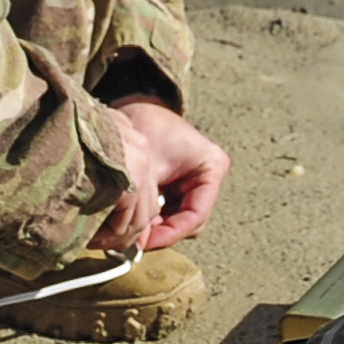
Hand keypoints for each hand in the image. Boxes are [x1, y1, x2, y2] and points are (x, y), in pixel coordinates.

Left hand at [95, 98, 230, 251]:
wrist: (135, 102)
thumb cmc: (145, 124)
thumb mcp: (147, 165)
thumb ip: (146, 203)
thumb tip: (138, 240)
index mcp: (211, 168)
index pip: (196, 216)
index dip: (170, 233)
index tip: (144, 241)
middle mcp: (208, 178)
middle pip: (189, 222)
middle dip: (162, 232)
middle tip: (134, 240)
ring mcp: (195, 183)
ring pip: (179, 220)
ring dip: (157, 227)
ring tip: (132, 228)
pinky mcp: (180, 185)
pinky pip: (170, 212)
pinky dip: (153, 217)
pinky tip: (135, 216)